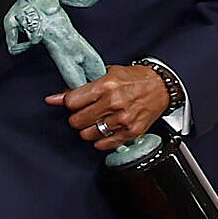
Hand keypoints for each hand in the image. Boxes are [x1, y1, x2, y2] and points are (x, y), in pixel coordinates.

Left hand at [51, 64, 169, 153]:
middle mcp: (114, 103)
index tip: (75, 103)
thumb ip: (80, 87)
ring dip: (88, 129)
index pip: (71, 103)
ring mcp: (123, 119)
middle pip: (76, 121)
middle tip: (85, 112)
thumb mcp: (106, 74)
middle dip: (77, 117)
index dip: (70, 103)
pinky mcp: (131, 132)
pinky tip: (105, 131)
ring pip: (87, 135)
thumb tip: (54, 98)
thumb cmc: (134, 79)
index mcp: (106, 86)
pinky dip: (100, 140)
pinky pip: (103, 144)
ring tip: (96, 121)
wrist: (163, 86)